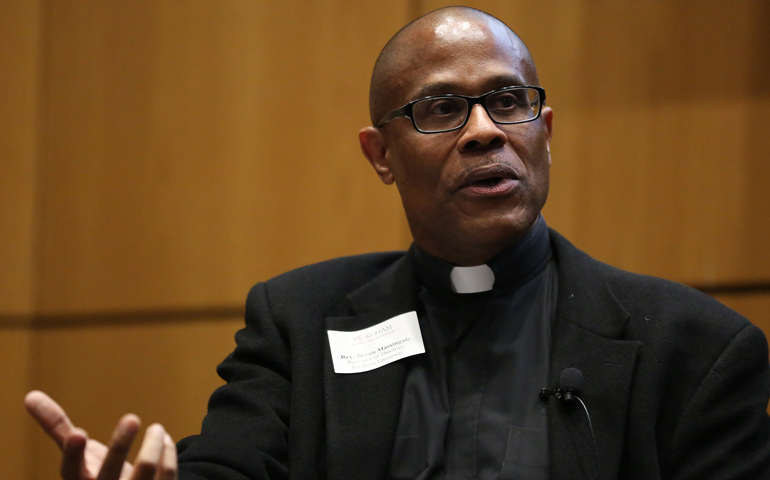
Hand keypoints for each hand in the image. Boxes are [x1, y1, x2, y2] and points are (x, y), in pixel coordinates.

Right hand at [24, 390, 176, 479]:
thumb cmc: (97, 474)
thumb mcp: (78, 454)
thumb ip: (57, 427)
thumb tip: (31, 396)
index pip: (71, 469)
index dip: (74, 453)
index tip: (78, 433)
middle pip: (112, 471)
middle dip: (121, 444)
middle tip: (132, 418)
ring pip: (145, 470)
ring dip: (153, 445)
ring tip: (156, 429)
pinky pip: (167, 474)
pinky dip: (167, 452)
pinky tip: (165, 440)